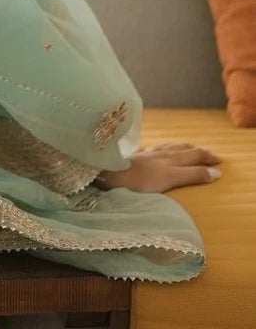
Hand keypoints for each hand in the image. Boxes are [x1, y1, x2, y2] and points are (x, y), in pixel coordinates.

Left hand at [97, 141, 221, 192]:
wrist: (109, 175)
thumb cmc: (139, 180)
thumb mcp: (171, 179)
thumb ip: (193, 175)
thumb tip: (216, 173)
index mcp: (172, 158)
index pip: (195, 155)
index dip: (208, 158)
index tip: (219, 162)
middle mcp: (160, 153)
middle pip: (183, 149)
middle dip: (197, 151)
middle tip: (208, 154)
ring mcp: (144, 155)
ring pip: (166, 147)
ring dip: (179, 147)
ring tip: (185, 148)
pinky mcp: (131, 159)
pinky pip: (146, 151)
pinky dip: (154, 150)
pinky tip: (150, 150)